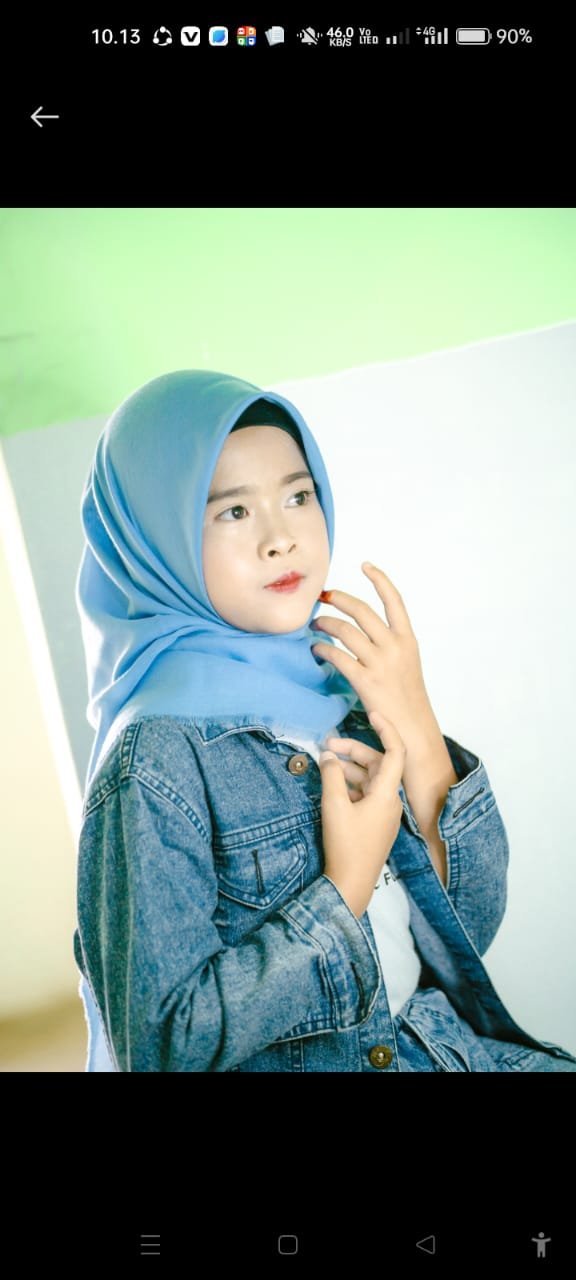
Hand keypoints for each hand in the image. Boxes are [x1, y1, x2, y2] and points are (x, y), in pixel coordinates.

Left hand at [311, 562, 438, 752]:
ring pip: (345, 630)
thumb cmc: (407, 698)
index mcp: (408, 639)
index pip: (394, 600)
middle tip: (323, 596)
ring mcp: (380, 663)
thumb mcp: (407, 663)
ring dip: (325, 623)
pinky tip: (315, 649)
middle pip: (361, 610)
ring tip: (315, 625)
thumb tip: (364, 629)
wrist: (412, 728)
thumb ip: (389, 644)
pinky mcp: (364, 680)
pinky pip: (336, 655)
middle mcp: (395, 646)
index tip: (365, 564)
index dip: (379, 579)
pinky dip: (321, 648)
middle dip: (338, 598)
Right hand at [319, 710, 405, 917]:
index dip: (386, 729)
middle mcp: (391, 800)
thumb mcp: (334, 806)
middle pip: (377, 764)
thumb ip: (331, 776)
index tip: (371, 713)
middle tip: (328, 745)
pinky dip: (351, 784)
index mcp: (387, 794)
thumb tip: (328, 756)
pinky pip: (367, 794)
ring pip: (370, 779)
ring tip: (326, 764)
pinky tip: (333, 785)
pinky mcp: (376, 823)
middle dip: (353, 751)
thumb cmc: (346, 846)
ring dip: (350, 768)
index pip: (395, 751)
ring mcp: (384, 813)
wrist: (351, 884)